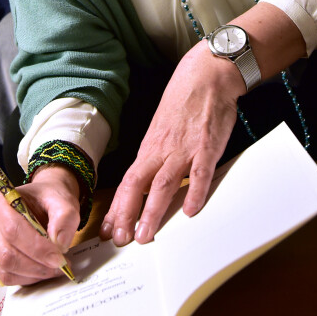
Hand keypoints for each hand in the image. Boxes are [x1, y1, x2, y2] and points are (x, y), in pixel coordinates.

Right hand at [0, 166, 80, 285]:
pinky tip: (44, 269)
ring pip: (7, 269)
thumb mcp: (63, 201)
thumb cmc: (49, 198)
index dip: (36, 248)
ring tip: (56, 266)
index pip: (13, 230)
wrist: (46, 201)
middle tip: (60, 264)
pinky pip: (8, 276)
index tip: (58, 256)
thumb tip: (59, 243)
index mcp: (0, 203)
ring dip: (34, 273)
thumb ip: (65, 217)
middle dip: (36, 264)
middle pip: (7, 254)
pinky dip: (28, 278)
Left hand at [100, 39, 243, 246]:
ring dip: (153, 211)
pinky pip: (200, 173)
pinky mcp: (208, 146)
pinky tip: (190, 210)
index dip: (117, 207)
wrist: (207, 74)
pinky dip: (195, 192)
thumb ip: (157, 153)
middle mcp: (163, 150)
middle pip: (139, 185)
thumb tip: (148, 178)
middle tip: (120, 240)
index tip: (108, 228)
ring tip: (146, 235)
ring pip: (164, 184)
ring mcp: (185, 149)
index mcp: (151, 147)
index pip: (128, 182)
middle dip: (127, 215)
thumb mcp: (162, 127)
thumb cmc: (185, 99)